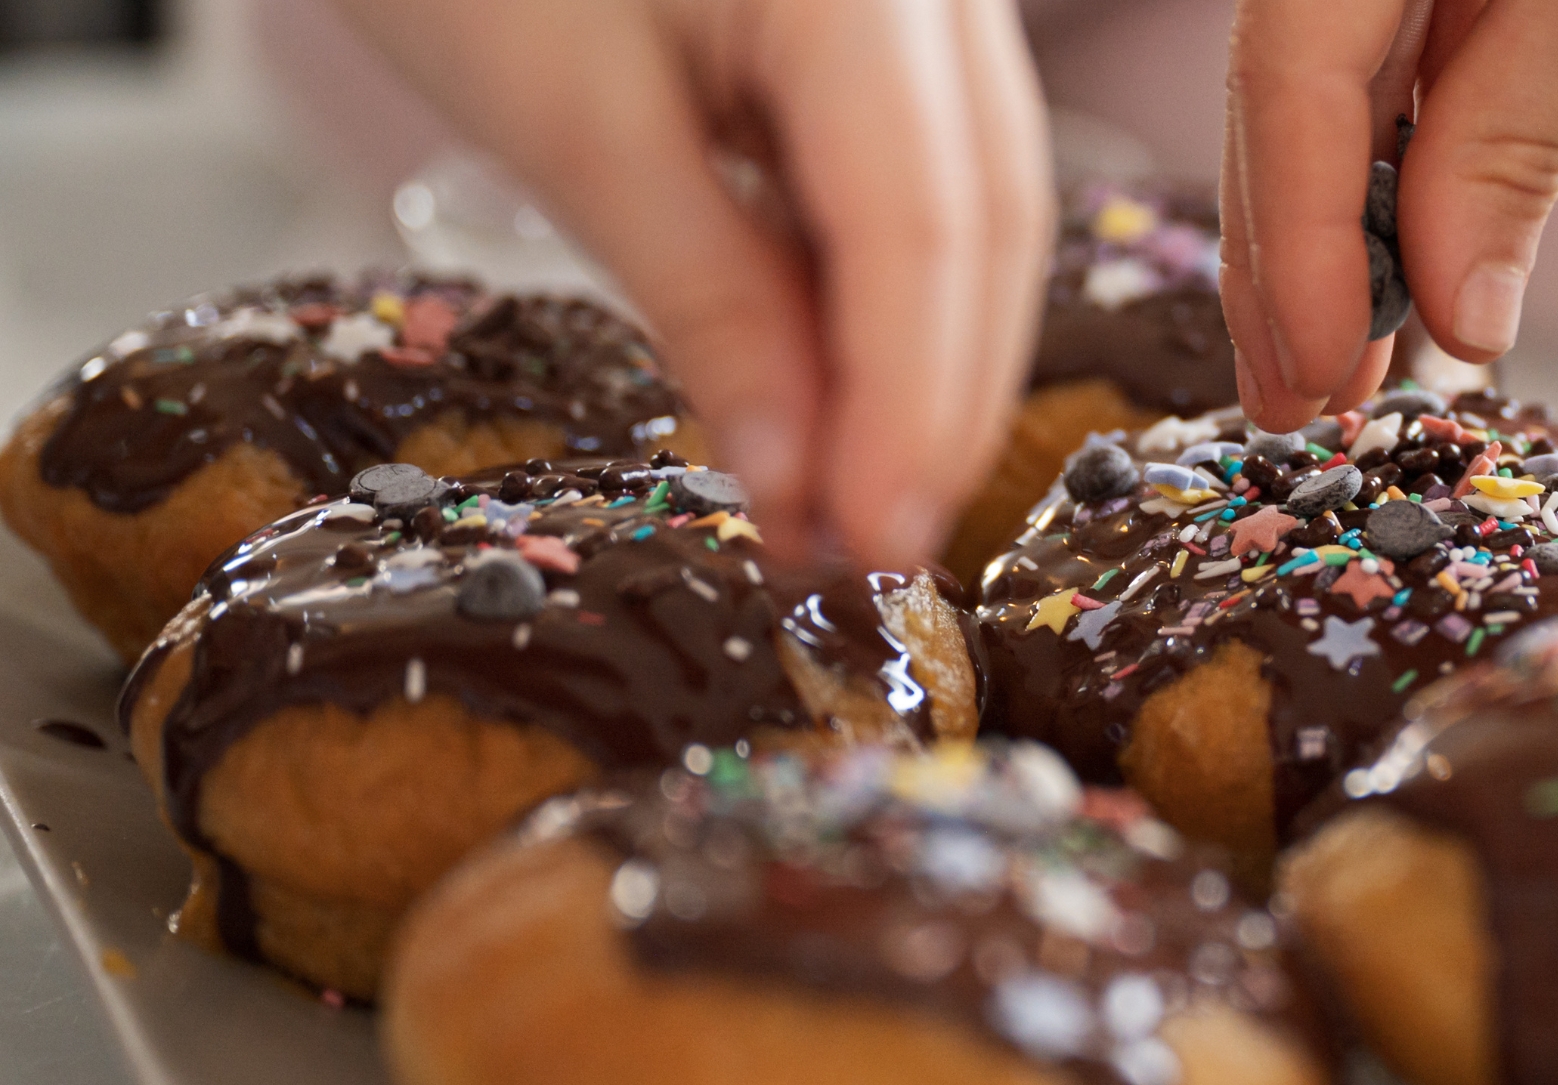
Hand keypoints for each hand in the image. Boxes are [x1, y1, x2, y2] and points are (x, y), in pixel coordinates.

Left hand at [328, 0, 1052, 565]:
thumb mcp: (569, 122)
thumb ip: (707, 300)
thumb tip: (797, 479)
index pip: (929, 222)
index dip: (911, 403)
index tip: (871, 542)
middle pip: (988, 222)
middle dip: (933, 404)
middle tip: (862, 555)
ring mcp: (923, 1)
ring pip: (976, 209)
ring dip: (917, 366)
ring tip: (837, 502)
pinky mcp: (882, 29)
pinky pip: (919, 175)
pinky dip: (881, 298)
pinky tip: (830, 396)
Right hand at [1219, 0, 1557, 430]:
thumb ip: (1524, 130)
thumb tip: (1453, 318)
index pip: (1289, 63)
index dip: (1290, 232)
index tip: (1318, 371)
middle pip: (1302, 75)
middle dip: (1299, 252)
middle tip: (1307, 407)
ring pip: (1364, 73)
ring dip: (1367, 227)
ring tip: (1368, 364)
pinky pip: (1455, 58)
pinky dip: (1453, 166)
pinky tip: (1446, 269)